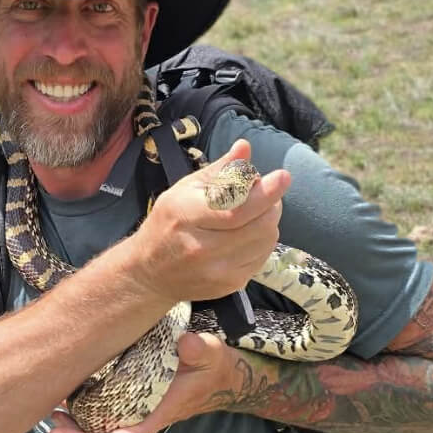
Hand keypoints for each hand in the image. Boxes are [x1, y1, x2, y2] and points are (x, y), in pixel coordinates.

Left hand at [47, 332, 240, 432]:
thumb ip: (198, 349)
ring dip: (77, 427)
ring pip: (104, 429)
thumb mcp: (209, 352)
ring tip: (53, 412)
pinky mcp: (131, 400)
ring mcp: (137, 409)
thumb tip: (186, 342)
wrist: (219, 375)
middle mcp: (146, 414)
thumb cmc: (212, 364)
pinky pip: (105, 414)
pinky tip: (66, 398)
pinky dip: (83, 412)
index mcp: (163, 408)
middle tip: (54, 427)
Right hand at [130, 140, 290, 302]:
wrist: (150, 274)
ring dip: (268, 219)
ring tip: (253, 211)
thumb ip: (218, 170)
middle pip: (258, 224)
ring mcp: (218, 270)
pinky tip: (247, 232)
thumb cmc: (167, 224)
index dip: (263, 193)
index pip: (234, 208)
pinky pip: (263, 256)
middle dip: (270, 202)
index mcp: (185, 215)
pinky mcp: (231, 284)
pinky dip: (262, 239)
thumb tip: (244, 147)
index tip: (283, 176)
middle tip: (264, 191)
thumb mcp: (183, 190)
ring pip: (266, 239)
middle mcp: (201, 247)